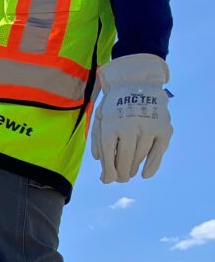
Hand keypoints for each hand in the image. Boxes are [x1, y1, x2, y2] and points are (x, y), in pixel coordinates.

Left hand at [91, 53, 171, 182]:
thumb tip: (99, 161)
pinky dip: (152, 165)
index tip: (108, 179)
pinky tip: (145, 174)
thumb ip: (97, 138)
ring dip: (134, 169)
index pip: (108, 154)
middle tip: (120, 178)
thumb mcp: (100, 117)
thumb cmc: (114, 104)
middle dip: (121, 173)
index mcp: (111, 125)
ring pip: (140, 157)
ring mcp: (148, 128)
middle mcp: (130, 127)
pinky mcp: (164, 128)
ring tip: (129, 173)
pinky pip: (158, 152)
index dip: (108, 170)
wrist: (137, 82)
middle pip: (125, 159)